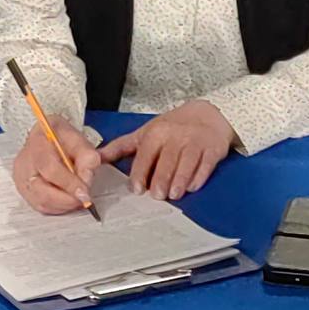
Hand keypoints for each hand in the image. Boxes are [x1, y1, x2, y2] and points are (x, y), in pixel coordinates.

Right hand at [12, 115, 101, 214]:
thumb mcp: (79, 139)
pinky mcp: (23, 190)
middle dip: (67, 200)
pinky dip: (57, 207)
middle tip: (84, 198)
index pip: (50, 169)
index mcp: (37, 144)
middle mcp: (24, 162)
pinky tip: (67, 200)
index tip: (84, 193)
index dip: (68, 184)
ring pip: (41, 202)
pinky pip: (40, 206)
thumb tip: (86, 180)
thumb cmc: (61, 138)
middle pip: (42, 191)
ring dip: (64, 205)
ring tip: (77, 197)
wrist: (47, 136)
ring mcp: (21, 178)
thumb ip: (87, 157)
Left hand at [97, 100, 235, 200]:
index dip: (141, 173)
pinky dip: (198, 177)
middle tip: (158, 195)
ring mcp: (195, 142)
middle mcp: (175, 136)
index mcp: (156, 133)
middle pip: (167, 161)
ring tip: (174, 194)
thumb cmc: (172, 127)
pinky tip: (192, 187)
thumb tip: (96, 158)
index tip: (137, 188)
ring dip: (179, 181)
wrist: (207, 114)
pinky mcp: (212, 149)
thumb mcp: (145, 133)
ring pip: (187, 163)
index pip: (146, 154)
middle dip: (161, 180)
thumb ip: (121, 147)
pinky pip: (206, 165)